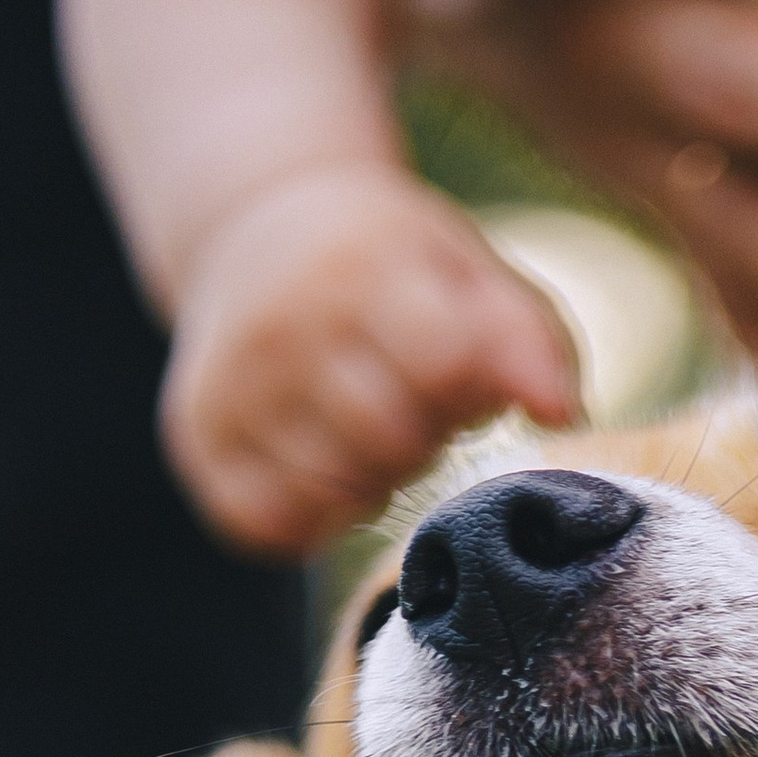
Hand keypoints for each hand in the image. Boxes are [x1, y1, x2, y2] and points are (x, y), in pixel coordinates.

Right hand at [164, 165, 580, 552]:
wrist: (258, 232)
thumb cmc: (397, 273)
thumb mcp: (471, 276)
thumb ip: (527, 340)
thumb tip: (560, 412)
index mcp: (356, 267)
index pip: (437, 366)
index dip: (462, 392)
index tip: (451, 376)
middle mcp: (278, 324)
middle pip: (388, 443)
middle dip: (419, 439)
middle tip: (410, 408)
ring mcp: (228, 385)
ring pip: (329, 493)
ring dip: (369, 481)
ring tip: (366, 431)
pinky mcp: (197, 439)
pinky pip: (272, 525)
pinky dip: (314, 515)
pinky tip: (325, 468)